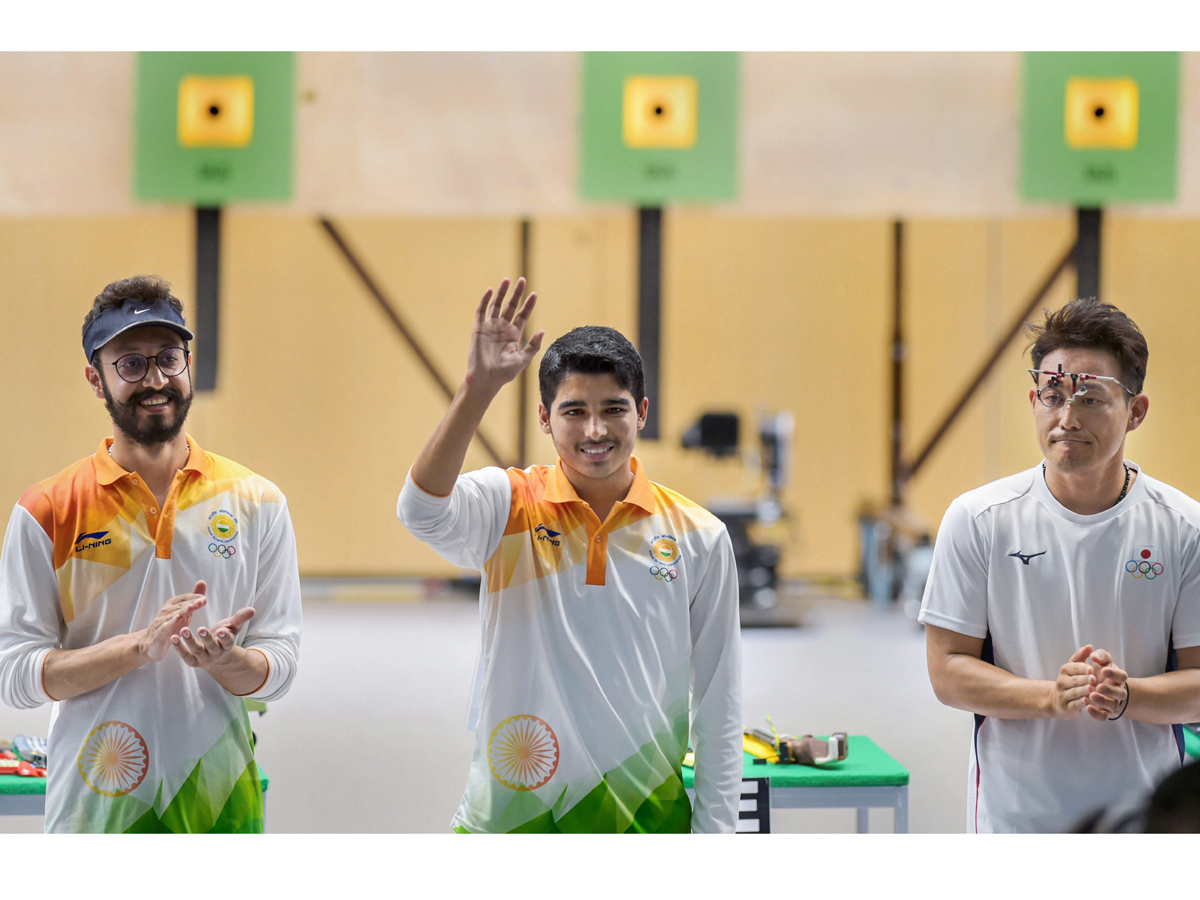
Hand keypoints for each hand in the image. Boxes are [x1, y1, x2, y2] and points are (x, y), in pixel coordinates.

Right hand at [140, 581, 207, 662]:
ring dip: (183, 611)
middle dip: (192, 603)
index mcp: (172, 606)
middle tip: (202, 601)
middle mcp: (166, 612)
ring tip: (192, 607)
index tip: (204, 598)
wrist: (150, 645)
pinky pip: (165, 627)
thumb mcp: (184, 612)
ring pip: (173, 615)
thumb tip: (202, 581)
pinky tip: (177, 620)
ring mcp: (161, 622)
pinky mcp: (159, 634)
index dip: (194, 598)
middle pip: (180, 606)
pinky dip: (171, 623)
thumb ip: (193, 599)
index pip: (184, 598)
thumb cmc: (170, 626)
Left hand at [171, 605, 255, 670]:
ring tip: (184, 630)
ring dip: (190, 641)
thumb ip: (240, 618)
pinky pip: (185, 656)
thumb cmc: (224, 636)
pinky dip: (179, 648)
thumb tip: (252, 610)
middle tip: (201, 628)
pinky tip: (173, 637)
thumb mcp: (233, 626)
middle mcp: (216, 653)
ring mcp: (204, 658)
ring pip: (197, 651)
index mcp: (227, 644)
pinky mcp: (193, 661)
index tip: (221, 630)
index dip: (225, 636)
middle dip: (206, 638)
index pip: (228, 641)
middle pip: (212, 646)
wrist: (217, 656)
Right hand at [465, 277, 544, 391]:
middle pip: (510, 306)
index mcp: (514, 335)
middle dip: (516, 294)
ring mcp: (490, 328)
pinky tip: (490, 291)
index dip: (528, 305)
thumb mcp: (523, 359)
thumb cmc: (504, 373)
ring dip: (501, 293)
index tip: (534, 294)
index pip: (522, 315)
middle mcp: (502, 329)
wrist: (486, 379)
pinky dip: (485, 301)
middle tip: (522, 280)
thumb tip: (542, 330)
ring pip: (496, 305)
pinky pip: (481, 312)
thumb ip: (533, 345)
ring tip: (507, 280)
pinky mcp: (479, 329)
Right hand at [1048, 644, 1093, 717]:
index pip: (1073, 667)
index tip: (1091, 668)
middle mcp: (1062, 682)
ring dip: (1083, 690)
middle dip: (1084, 679)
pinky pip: (1073, 705)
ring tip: (1091, 689)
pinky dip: (1080, 703)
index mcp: (1064, 671)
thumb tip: (1089, 646)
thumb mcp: (1074, 667)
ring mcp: (1063, 695)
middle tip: (1093, 679)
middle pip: (1074, 680)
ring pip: (1074, 692)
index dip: (1082, 668)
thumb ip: (1082, 656)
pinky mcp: (1066, 708)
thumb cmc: (1071, 680)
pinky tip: (1086, 701)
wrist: (1058, 700)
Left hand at [1085, 648, 1128, 720]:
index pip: (1122, 676)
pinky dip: (1097, 714)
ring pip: (1113, 705)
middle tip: (1098, 686)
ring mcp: (1112, 702)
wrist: (1093, 686)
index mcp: (1118, 678)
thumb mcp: (1100, 660)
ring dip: (1103, 701)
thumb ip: (1099, 655)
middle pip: (1120, 693)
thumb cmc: (1098, 671)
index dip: (1114, 674)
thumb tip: (1093, 654)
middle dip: (1110, 690)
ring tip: (1091, 695)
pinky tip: (1087, 707)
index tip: (1103, 669)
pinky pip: (1104, 716)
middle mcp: (1118, 691)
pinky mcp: (1104, 711)